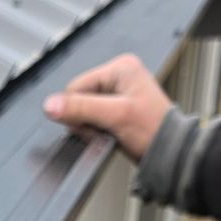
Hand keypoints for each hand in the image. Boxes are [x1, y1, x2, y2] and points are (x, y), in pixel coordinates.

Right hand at [43, 53, 169, 160]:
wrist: (169, 153)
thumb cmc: (153, 131)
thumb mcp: (114, 116)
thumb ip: (80, 108)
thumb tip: (50, 105)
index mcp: (120, 67)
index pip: (75, 87)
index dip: (76, 110)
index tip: (93, 125)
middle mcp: (119, 75)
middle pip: (78, 98)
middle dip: (85, 119)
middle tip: (104, 130)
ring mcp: (119, 92)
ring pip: (84, 110)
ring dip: (91, 126)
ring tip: (110, 132)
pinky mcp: (118, 107)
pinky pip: (93, 117)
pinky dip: (97, 129)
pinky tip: (110, 133)